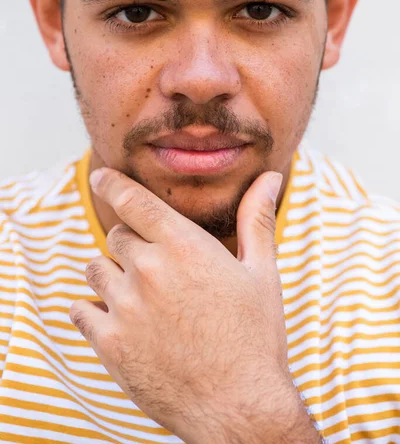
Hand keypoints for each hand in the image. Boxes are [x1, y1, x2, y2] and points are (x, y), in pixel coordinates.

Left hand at [70, 169, 317, 443]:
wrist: (239, 407)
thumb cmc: (255, 337)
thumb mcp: (262, 273)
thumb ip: (257, 219)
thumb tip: (271, 178)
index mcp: (185, 247)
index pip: (134, 200)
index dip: (114, 183)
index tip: (102, 176)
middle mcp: (149, 270)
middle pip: (117, 236)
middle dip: (132, 244)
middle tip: (155, 268)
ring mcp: (125, 307)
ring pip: (96, 268)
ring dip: (112, 274)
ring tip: (140, 296)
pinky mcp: (109, 343)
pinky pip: (82, 309)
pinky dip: (93, 308)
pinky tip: (117, 319)